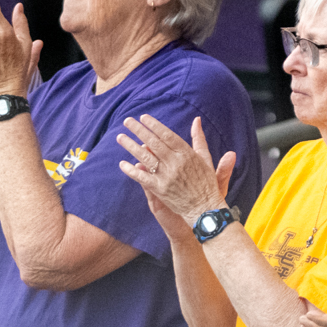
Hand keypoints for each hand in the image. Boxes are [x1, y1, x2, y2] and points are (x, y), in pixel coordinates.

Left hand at [116, 114, 237, 223]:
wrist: (205, 209)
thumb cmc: (206, 183)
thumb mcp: (205, 158)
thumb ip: (199, 138)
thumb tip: (196, 119)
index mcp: (187, 154)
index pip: (167, 135)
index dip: (154, 125)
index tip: (143, 117)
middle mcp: (176, 163)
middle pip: (154, 143)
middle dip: (139, 130)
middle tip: (127, 121)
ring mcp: (167, 177)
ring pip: (146, 158)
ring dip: (131, 146)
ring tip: (120, 137)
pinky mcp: (160, 190)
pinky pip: (142, 178)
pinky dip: (132, 170)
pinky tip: (122, 163)